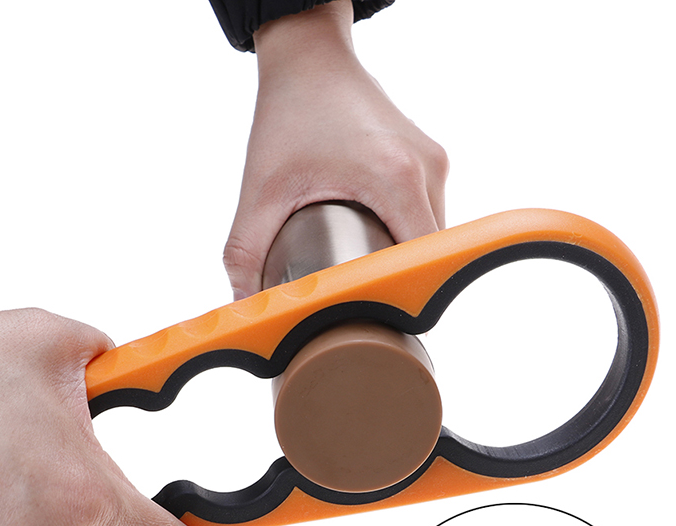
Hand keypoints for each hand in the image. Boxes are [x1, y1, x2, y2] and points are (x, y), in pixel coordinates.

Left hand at [223, 0, 447, 297]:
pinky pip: (425, 212)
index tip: (373, 315)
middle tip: (356, 295)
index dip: (397, 294)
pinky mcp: (429, 158)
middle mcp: (426, 168)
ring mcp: (433, 161)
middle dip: (392, 277)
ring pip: (429, 234)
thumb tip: (244, 306)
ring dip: (398, 255)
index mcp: (395, 177)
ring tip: (361, 266)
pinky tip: (371, 237)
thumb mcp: (261, 190)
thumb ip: (246, 252)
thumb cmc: (289, 114)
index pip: (418, 261)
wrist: (308, 57)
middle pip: (426, 252)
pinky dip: (402, 232)